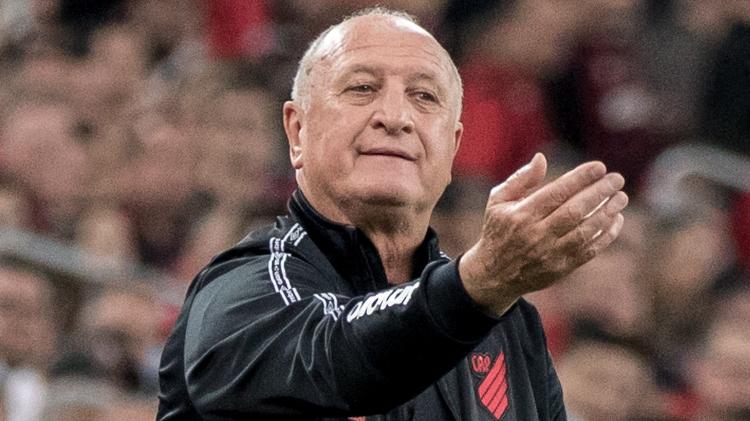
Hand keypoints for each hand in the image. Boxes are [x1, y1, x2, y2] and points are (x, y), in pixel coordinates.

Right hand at [458, 153, 627, 315]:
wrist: (494, 274)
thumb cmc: (499, 230)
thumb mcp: (498, 201)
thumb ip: (520, 179)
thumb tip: (541, 158)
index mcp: (521, 215)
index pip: (556, 192)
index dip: (580, 178)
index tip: (599, 167)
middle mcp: (536, 234)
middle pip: (574, 211)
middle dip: (599, 193)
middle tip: (617, 179)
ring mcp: (550, 253)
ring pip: (585, 231)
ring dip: (607, 213)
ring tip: (621, 198)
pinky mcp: (561, 268)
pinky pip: (589, 250)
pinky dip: (606, 235)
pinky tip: (616, 219)